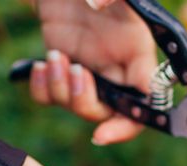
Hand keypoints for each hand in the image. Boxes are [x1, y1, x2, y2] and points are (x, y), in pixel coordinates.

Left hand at [30, 0, 156, 144]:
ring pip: (77, 106)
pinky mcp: (63, 65)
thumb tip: (96, 4)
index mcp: (138, 53)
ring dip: (61, 91)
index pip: (146, 102)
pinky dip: (42, 89)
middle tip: (74, 72)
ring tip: (54, 58)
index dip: (129, 124)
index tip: (104, 133)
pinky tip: (40, 66)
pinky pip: (51, 96)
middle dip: (86, 103)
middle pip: (109, 112)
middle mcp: (116, 67)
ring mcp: (89, 69)